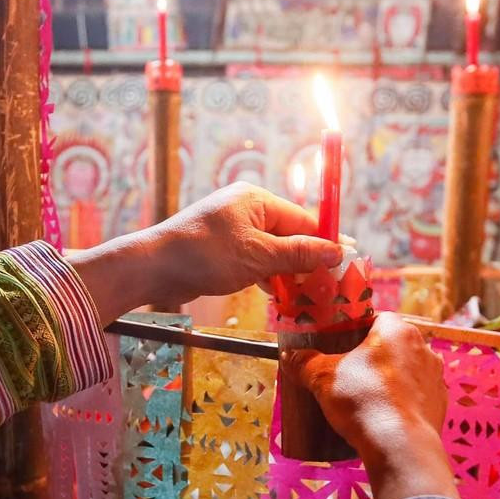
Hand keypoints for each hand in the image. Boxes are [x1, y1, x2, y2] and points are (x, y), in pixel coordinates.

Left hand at [68, 183, 343, 320]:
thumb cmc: (205, 255)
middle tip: (328, 288)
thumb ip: (299, 254)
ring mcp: (232, 230)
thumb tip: (337, 250)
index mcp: (256, 199)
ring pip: (272, 251)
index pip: (303, 219)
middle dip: (307, 261)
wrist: (153, 268)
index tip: (346, 264)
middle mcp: (246, 209)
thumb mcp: (258, 256)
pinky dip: (267, 277)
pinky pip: (255, 261)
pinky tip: (279, 297)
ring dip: (287, 274)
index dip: (326, 242)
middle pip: (289, 235)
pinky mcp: (221, 250)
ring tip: (307, 298)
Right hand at [293, 314, 454, 498]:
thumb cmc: (364, 401)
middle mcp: (424, 347)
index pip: (377, 319)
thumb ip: (305, 363)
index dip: (357, 332)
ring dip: (390, 380)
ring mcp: (436, 376)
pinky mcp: (441, 404)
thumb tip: (290, 357)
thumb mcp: (323, 378)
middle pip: (392, 346)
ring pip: (406, 371)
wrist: (400, 446)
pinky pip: (417, 396)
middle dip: (373, 358)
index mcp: (397, 330)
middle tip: (350, 375)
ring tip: (367, 399)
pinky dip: (403, 402)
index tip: (342, 347)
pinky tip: (386, 416)